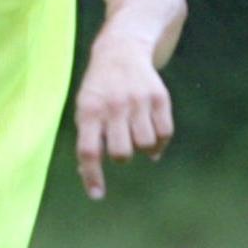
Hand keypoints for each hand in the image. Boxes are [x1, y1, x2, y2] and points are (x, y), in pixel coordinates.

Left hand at [73, 38, 173, 199]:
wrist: (120, 51)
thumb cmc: (98, 89)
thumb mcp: (83, 108)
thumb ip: (87, 139)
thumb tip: (88, 176)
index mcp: (89, 111)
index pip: (89, 151)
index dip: (92, 176)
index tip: (97, 196)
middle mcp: (114, 107)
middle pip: (121, 152)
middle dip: (121, 157)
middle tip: (119, 146)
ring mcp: (138, 102)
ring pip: (145, 145)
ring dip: (142, 148)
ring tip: (135, 137)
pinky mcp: (160, 98)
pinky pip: (165, 133)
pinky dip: (159, 143)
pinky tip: (153, 141)